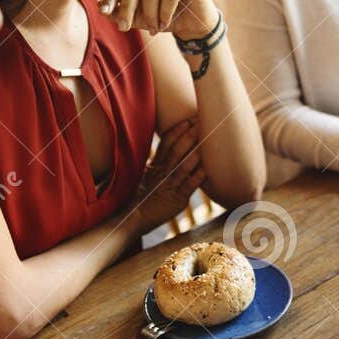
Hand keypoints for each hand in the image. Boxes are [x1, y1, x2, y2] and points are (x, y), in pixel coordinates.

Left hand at [101, 0, 218, 37]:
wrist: (194, 24)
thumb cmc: (165, 16)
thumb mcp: (139, 16)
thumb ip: (121, 10)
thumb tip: (101, 7)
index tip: (104, 12)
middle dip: (127, 7)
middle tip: (124, 27)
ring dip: (149, 15)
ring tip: (152, 29)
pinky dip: (164, 13)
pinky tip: (164, 24)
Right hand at [126, 120, 203, 234]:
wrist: (133, 218)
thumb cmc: (141, 197)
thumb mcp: (146, 176)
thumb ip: (157, 163)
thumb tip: (169, 148)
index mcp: (154, 166)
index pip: (166, 144)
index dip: (176, 132)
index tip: (187, 121)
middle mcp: (162, 174)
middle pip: (175, 151)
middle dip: (188, 137)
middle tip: (199, 124)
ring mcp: (169, 186)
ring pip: (182, 167)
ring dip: (194, 154)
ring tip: (204, 143)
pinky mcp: (177, 200)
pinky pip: (188, 187)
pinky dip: (197, 177)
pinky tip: (205, 170)